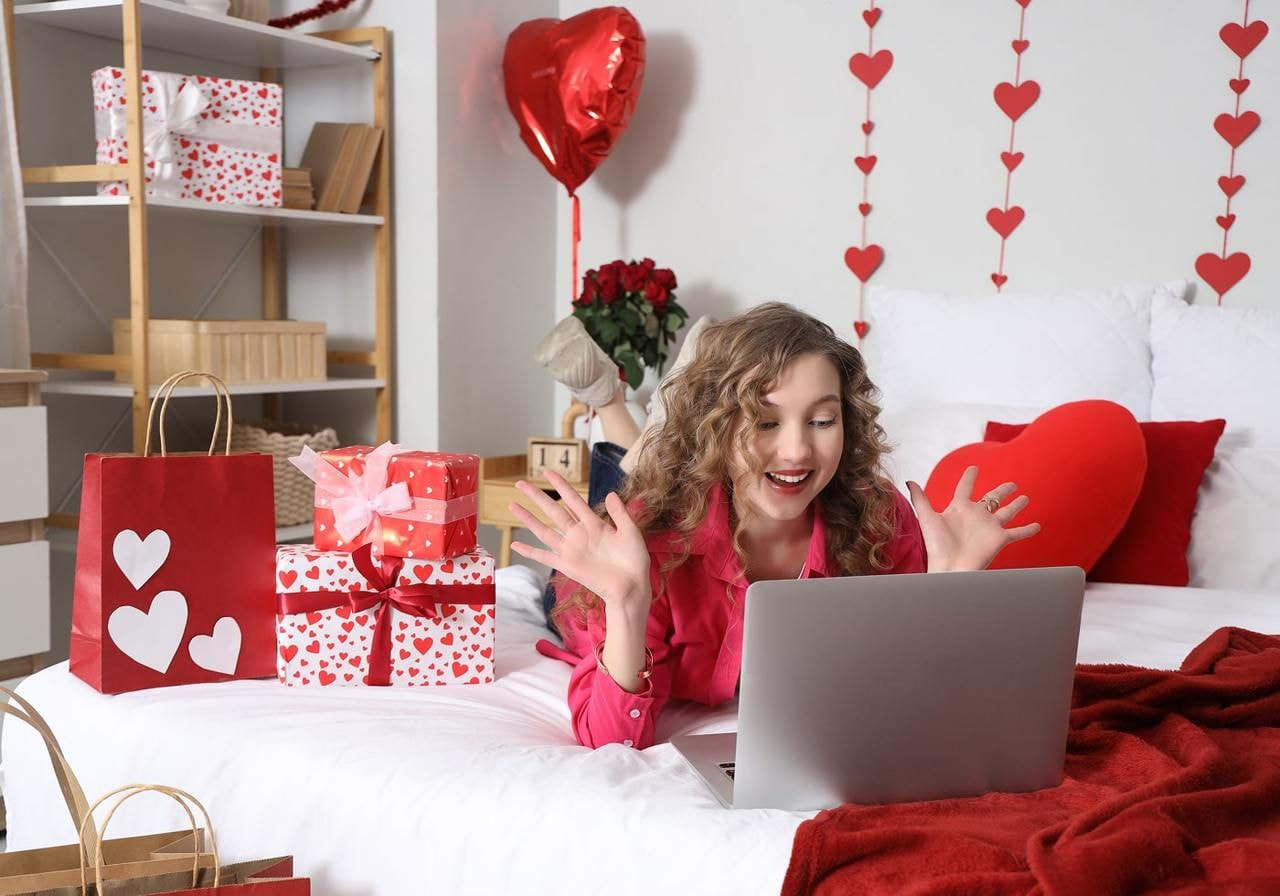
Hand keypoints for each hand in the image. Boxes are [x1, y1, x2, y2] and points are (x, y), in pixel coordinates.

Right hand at [509, 470, 650, 618]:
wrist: (632, 586)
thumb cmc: (635, 560)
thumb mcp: (631, 531)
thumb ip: (620, 513)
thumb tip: (610, 493)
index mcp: (594, 523)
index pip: (573, 499)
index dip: (560, 485)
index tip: (547, 472)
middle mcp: (579, 534)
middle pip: (553, 510)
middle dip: (536, 496)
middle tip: (520, 483)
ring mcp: (571, 549)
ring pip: (544, 530)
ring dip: (528, 518)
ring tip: (512, 505)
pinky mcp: (567, 565)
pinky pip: (544, 556)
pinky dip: (529, 552)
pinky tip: (515, 546)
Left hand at [905, 466, 1040, 572]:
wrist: (949, 568)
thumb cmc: (936, 546)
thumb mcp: (927, 518)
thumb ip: (920, 499)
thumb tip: (908, 480)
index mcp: (959, 508)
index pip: (965, 487)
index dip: (969, 477)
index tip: (974, 468)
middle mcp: (976, 515)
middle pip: (992, 498)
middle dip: (1002, 490)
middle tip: (1011, 484)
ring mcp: (989, 526)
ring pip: (1007, 511)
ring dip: (1017, 505)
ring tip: (1025, 498)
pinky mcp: (1000, 538)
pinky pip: (1017, 532)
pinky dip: (1028, 529)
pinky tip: (1038, 525)